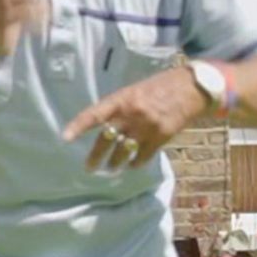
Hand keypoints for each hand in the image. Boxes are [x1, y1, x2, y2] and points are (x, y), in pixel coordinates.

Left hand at [63, 63, 208, 173]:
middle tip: (89, 168)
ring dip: (115, 163)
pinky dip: (136, 163)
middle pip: (107, 139)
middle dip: (96, 156)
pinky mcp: (162, 137)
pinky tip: (132, 166)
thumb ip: (119, 107)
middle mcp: (132, 113)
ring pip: (124, 151)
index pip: (95, 114)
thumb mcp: (134, 90)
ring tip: (110, 169)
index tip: (65, 137)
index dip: (79, 126)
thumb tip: (103, 125)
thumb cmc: (159, 87)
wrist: (190, 88)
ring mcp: (147, 126)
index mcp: (122, 99)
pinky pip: (143, 156)